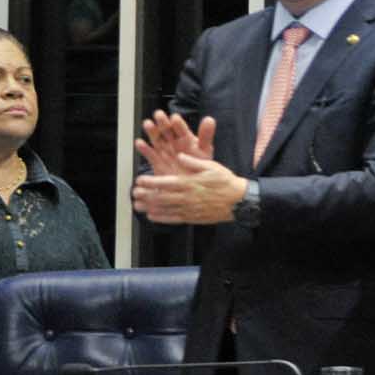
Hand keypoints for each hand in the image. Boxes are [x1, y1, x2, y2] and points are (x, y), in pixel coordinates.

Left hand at [131, 156, 247, 224]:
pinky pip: (174, 219)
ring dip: (149, 207)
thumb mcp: (212, 166)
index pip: (165, 182)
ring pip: (165, 209)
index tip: (139, 180)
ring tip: (137, 205)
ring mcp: (189, 208)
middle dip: (145, 195)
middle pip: (161, 197)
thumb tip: (180, 155)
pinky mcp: (193, 217)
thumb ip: (193, 161)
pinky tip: (152, 216)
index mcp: (190, 183)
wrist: (240, 201)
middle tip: (134, 194)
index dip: (150, 182)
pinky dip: (161, 218)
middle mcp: (187, 197)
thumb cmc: (226, 182)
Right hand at [135, 111, 215, 176]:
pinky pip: (150, 154)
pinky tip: (140, 142)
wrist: (190, 184)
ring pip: (157, 139)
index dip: (178, 123)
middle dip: (163, 122)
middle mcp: (173, 142)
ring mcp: (164, 150)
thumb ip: (206, 135)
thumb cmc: (199, 165)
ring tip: (148, 123)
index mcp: (186, 138)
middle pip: (167, 130)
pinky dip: (144, 149)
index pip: (181, 128)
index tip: (175, 118)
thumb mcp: (204, 150)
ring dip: (151, 131)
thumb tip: (210, 119)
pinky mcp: (157, 161)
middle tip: (159, 114)